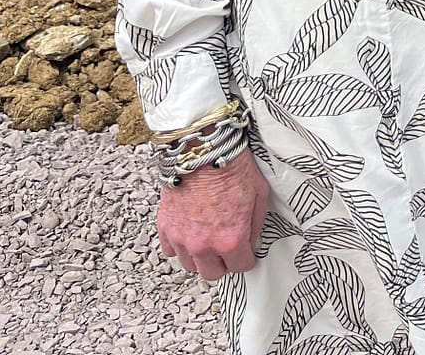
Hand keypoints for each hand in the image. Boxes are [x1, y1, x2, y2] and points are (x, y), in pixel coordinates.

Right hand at [157, 155, 269, 279]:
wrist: (202, 150)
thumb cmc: (232, 168)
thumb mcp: (259, 195)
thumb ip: (256, 225)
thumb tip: (253, 243)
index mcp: (231, 239)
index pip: (241, 267)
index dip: (246, 258)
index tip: (246, 251)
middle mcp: (203, 245)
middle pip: (212, 274)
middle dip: (223, 263)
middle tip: (227, 248)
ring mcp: (181, 238)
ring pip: (190, 266)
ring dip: (200, 257)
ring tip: (208, 239)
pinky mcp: (165, 227)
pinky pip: (170, 250)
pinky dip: (179, 245)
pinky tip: (189, 231)